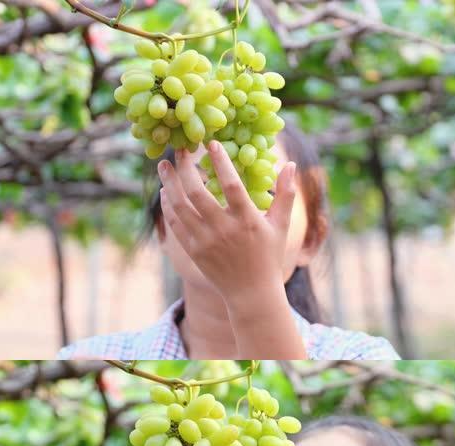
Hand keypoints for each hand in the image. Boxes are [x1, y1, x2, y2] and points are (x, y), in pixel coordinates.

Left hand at [158, 142, 296, 308]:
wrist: (251, 293)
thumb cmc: (269, 256)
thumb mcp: (281, 226)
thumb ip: (286, 194)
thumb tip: (291, 164)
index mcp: (248, 221)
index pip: (232, 185)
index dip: (221, 162)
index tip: (211, 143)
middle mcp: (224, 230)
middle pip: (198, 193)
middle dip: (185, 168)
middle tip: (179, 149)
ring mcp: (206, 241)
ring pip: (180, 206)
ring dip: (169, 183)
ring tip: (163, 166)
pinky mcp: (193, 250)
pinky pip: (176, 223)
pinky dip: (168, 205)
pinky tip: (165, 191)